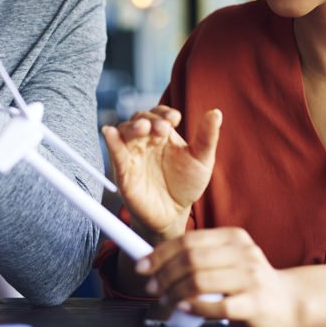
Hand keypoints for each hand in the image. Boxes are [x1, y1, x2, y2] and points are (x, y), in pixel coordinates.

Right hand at [102, 106, 220, 241]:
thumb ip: (207, 137)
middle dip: (151, 120)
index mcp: (163, 134)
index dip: (164, 113)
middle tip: (163, 128)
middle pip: (141, 119)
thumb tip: (216, 112)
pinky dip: (111, 141)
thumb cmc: (186, 185)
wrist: (174, 214)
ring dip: (132, 127)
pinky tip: (109, 132)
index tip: (174, 119)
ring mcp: (133, 154)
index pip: (159, 114)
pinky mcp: (123, 170)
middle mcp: (146, 140)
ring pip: (125, 131)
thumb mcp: (201, 159)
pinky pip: (115, 153)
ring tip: (143, 128)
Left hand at [139, 227, 302, 326]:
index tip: (143, 265)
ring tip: (167, 299)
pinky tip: (184, 308)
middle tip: (151, 287)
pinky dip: (195, 307)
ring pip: (200, 280)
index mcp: (233, 238)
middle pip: (191, 259)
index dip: (161, 253)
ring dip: (175, 292)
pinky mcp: (256, 304)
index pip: (189, 240)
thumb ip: (200, 257)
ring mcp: (252, 278)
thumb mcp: (228, 259)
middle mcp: (244, 253)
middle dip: (164, 274)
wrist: (289, 302)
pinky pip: (218, 306)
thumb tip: (155, 261)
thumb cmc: (249, 282)